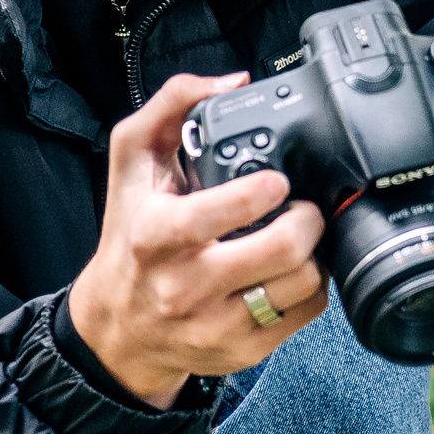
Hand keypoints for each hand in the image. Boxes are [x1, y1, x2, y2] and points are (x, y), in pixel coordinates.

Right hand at [65, 72, 327, 407]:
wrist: (118, 327)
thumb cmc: (129, 237)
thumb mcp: (131, 162)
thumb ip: (170, 105)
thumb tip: (230, 82)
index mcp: (155, 236)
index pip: (215, 215)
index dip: (260, 192)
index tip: (277, 180)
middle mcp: (184, 286)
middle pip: (280, 251)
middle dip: (307, 219)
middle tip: (303, 207)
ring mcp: (216, 324)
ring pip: (302, 284)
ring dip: (315, 252)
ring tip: (301, 236)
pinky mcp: (243, 351)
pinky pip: (306, 313)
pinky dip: (313, 285)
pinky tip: (292, 269)